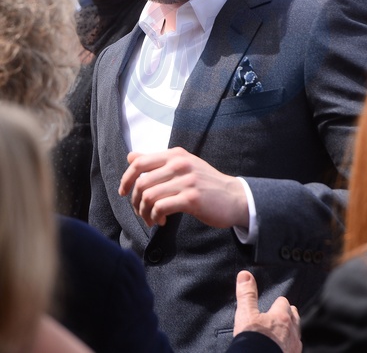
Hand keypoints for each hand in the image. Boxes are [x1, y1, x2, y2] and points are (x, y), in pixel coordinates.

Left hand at [119, 147, 248, 228]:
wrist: (234, 197)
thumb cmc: (206, 184)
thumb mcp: (183, 165)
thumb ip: (157, 161)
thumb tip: (131, 156)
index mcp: (175, 154)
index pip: (139, 162)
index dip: (126, 178)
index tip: (123, 192)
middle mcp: (180, 164)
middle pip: (142, 182)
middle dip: (135, 201)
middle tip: (140, 212)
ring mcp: (186, 180)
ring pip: (149, 196)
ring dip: (144, 212)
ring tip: (150, 219)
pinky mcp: (191, 198)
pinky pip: (161, 208)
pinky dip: (155, 217)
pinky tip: (160, 222)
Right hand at [234, 271, 301, 352]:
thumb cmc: (253, 341)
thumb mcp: (246, 315)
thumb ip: (247, 294)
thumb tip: (245, 275)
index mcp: (281, 317)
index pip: (284, 302)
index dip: (278, 302)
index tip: (274, 303)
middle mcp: (292, 332)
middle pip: (294, 317)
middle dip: (288, 315)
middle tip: (281, 316)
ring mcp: (294, 347)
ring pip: (296, 334)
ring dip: (291, 332)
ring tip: (284, 333)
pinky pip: (294, 349)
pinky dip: (290, 347)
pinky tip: (283, 348)